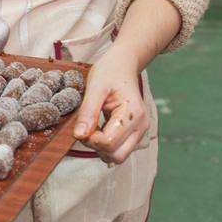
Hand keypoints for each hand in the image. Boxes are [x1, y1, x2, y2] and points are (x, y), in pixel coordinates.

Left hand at [72, 48, 150, 164]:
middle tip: (85, 128)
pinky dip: (106, 146)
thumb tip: (79, 135)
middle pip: (117, 155)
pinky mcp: (135, 134)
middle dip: (96, 147)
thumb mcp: (95, 87)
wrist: (123, 65)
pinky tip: (99, 130)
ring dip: (101, 148)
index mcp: (133, 113)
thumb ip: (88, 112)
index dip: (90, 140)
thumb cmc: (110, 72)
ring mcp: (141, 131)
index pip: (110, 143)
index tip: (81, 126)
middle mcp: (142, 126)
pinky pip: (120, 150)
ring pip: (118, 156)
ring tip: (92, 127)